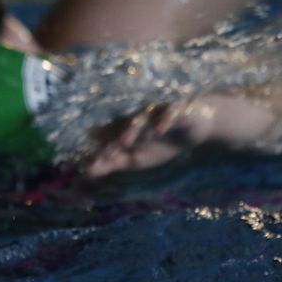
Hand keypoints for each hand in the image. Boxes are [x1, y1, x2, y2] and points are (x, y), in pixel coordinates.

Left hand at [81, 101, 212, 177]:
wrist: (196, 128)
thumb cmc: (162, 143)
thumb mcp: (136, 159)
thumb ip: (112, 164)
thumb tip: (85, 173)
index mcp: (125, 130)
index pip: (110, 139)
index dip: (100, 151)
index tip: (88, 164)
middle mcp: (138, 118)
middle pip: (121, 128)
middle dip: (111, 140)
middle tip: (102, 153)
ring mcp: (157, 112)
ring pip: (143, 117)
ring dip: (133, 129)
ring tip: (125, 141)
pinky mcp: (176, 109)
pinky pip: (170, 113)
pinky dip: (164, 121)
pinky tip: (159, 130)